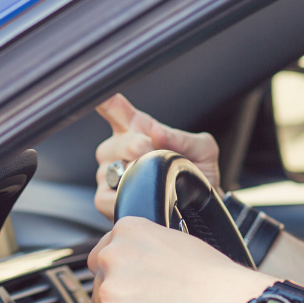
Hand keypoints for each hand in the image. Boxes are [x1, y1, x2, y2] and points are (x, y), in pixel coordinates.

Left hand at [89, 217, 274, 302]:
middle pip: (99, 291)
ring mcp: (110, 294)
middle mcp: (112, 259)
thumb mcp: (177, 241)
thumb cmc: (212, 277)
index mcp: (127, 233)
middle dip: (122, 302)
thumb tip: (133, 261)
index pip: (99, 258)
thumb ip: (143, 247)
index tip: (135, 284)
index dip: (118, 275)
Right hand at [94, 94, 220, 221]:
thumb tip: (158, 132)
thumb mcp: (203, 149)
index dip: (105, 102)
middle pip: (116, 143)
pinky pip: (103, 196)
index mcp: (139, 129)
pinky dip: (122, 196)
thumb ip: (183, 138)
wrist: (200, 206)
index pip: (115, 109)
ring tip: (153, 179)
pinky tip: (138, 195)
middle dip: (137, 149)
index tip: (100, 96)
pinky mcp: (106, 198)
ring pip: (109, 169)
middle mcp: (119, 149)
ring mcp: (110, 173)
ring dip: (134, 174)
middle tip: (156, 156)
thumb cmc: (198, 172)